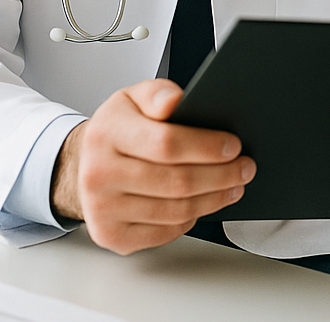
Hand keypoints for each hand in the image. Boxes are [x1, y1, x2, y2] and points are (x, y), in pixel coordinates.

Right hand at [51, 79, 256, 254]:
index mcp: (106, 134)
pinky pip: (165, 231)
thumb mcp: (133, 98)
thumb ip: (158, 94)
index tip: (233, 146)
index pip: (166, 143)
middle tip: (245, 167)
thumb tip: (175, 101)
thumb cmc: (117, 129)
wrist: (83, 165)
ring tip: (234, 185)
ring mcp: (102, 210)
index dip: (206, 146)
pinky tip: (205, 202)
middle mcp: (99, 175)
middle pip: (176, 182)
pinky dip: (192, 218)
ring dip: (214, 199)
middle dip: (221, 175)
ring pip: (175, 210)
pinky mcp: (112, 236)